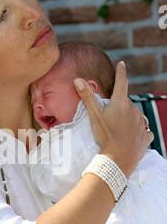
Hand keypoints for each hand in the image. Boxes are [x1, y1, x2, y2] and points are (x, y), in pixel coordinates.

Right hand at [73, 61, 153, 177]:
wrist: (118, 159)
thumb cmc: (105, 136)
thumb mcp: (94, 116)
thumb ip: (87, 97)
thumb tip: (77, 79)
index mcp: (120, 103)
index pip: (121, 82)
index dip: (120, 72)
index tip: (121, 64)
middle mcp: (133, 110)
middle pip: (126, 103)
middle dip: (119, 107)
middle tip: (110, 120)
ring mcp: (141, 123)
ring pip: (134, 117)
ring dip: (128, 120)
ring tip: (118, 132)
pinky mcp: (146, 136)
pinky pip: (143, 131)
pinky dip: (137, 133)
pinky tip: (130, 139)